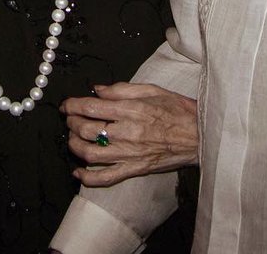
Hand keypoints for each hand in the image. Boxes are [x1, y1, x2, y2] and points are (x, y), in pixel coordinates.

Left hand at [62, 82, 197, 186]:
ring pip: (91, 154)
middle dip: (72, 124)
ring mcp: (130, 154)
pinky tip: (78, 172)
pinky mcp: (136, 169)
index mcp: (131, 109)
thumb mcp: (151, 89)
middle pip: (87, 130)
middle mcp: (128, 132)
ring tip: (73, 139)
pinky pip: (107, 178)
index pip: (92, 107)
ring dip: (75, 146)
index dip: (73, 105)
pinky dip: (88, 177)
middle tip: (70, 119)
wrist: (200, 136)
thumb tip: (97, 90)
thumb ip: (121, 89)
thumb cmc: (178, 110)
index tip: (66, 105)